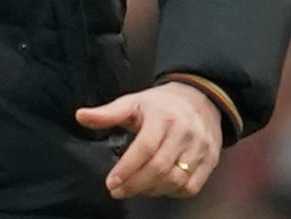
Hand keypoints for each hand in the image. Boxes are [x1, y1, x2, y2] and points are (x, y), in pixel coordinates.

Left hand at [75, 81, 222, 198]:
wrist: (200, 98)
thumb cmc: (160, 104)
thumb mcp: (133, 102)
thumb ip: (107, 113)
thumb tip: (80, 116)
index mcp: (162, 117)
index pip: (144, 147)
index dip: (126, 169)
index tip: (111, 182)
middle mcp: (183, 132)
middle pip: (159, 167)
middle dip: (135, 184)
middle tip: (117, 190)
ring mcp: (200, 148)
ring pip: (176, 180)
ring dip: (152, 190)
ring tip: (135, 188)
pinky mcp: (210, 160)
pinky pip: (191, 186)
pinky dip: (172, 192)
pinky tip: (157, 188)